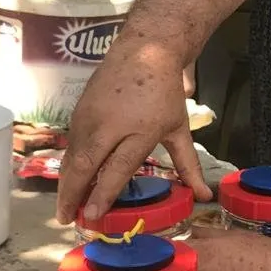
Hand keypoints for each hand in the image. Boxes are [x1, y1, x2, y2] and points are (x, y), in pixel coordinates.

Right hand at [57, 43, 211, 222]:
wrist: (143, 50)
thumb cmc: (164, 92)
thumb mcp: (179, 129)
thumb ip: (188, 166)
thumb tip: (205, 196)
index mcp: (140, 131)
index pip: (117, 168)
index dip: (103, 193)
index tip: (92, 215)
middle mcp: (110, 125)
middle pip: (85, 164)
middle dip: (72, 194)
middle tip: (66, 220)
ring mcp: (90, 117)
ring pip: (72, 156)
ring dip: (66, 183)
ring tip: (64, 208)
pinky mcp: (78, 111)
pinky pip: (70, 144)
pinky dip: (67, 165)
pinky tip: (68, 182)